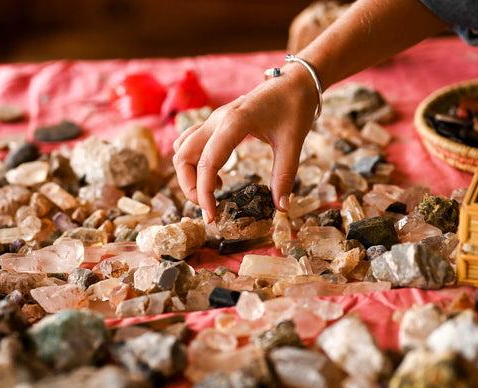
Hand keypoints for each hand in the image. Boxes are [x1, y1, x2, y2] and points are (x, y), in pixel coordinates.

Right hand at [172, 62, 317, 223]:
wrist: (295, 81)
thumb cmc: (295, 107)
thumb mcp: (293, 142)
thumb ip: (285, 176)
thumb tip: (282, 207)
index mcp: (233, 123)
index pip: (207, 163)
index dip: (204, 193)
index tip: (211, 216)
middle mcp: (216, 120)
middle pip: (183, 156)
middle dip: (190, 186)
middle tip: (209, 206)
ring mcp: (213, 119)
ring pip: (182, 149)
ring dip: (188, 174)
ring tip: (212, 191)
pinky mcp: (215, 122)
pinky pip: (190, 142)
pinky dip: (194, 162)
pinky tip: (216, 174)